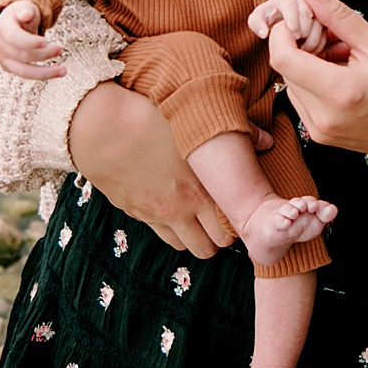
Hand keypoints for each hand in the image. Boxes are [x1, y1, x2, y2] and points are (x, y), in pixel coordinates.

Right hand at [0, 0, 65, 78]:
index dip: (29, 42)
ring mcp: (3, 59)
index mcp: (2, 28)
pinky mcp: (10, 68)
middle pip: (22, 55)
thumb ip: (26, 9)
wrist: (14, 23)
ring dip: (45, 72)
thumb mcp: (25, 7)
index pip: (13, 38)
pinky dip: (43, 74)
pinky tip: (57, 72)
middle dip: (43, 54)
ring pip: (24, 71)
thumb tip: (26, 14)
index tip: (45, 42)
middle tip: (60, 49)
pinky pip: (27, 74)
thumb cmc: (22, 14)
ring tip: (64, 70)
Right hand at [68, 82, 271, 257]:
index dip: (239, 225)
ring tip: (201, 217)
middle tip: (224, 218)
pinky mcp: (136, 212)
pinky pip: (161, 235)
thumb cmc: (151, 119)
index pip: (230, 231)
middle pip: (211, 247)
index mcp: (200, 191)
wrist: (100, 129)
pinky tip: (174, 209)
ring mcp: (156, 215)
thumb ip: (240, 132)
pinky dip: (172, 229)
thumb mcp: (196, 124)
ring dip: (196, 237)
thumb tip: (268, 140)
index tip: (240, 210)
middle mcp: (180, 210)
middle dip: (221, 237)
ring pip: (185, 247)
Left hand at [248, 0, 326, 51]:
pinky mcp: (322, 21)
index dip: (293, 19)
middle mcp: (301, 1)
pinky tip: (312, 52)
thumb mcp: (257, 20)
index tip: (294, 35)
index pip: (290, 5)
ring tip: (304, 50)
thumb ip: (256, 24)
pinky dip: (320, 43)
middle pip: (309, 12)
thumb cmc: (267, 19)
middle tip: (300, 44)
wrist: (280, 20)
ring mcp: (314, 10)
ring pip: (320, 22)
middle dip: (305, 30)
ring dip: (314, 38)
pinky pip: (326, 31)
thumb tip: (263, 33)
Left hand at [268, 0, 367, 188]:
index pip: (282, 58)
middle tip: (334, 38)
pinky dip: (313, 82)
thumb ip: (337, 16)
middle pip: (285, 69)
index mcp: (339, 92)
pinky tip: (341, 76)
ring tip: (343, 58)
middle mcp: (323, 117)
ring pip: (291, 84)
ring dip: (306, 64)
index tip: (305, 20)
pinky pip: (302, 100)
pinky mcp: (321, 137)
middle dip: (300, 45)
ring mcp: (320, 131)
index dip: (283, 32)